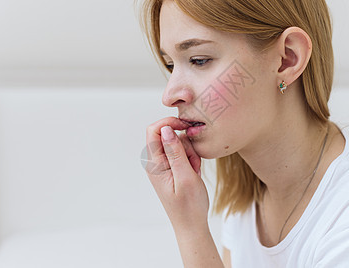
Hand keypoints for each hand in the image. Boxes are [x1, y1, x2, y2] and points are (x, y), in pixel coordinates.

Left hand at [145, 116, 209, 231]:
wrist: (192, 224)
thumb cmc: (189, 205)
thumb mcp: (185, 176)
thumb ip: (176, 152)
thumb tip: (166, 129)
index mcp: (154, 164)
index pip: (154, 130)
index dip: (169, 123)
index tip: (185, 127)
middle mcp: (156, 163)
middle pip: (167, 135)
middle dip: (184, 143)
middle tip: (193, 161)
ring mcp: (164, 165)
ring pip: (177, 144)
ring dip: (189, 152)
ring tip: (194, 170)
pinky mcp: (172, 168)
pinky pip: (182, 154)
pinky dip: (191, 159)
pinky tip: (194, 172)